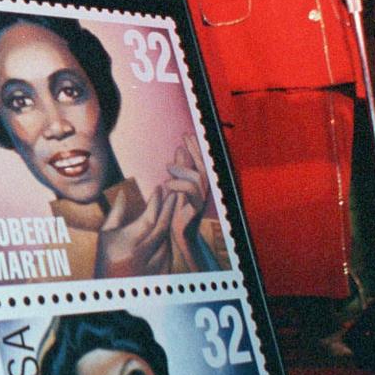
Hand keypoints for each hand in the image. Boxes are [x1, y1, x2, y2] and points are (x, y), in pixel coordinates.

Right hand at [94, 185, 174, 278]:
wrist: (111, 292)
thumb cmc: (105, 260)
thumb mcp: (105, 235)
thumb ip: (115, 213)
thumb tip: (123, 193)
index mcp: (126, 244)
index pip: (148, 218)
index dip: (156, 201)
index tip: (159, 189)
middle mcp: (141, 255)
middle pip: (162, 226)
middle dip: (169, 207)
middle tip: (173, 193)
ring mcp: (153, 266)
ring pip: (167, 239)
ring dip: (169, 223)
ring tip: (169, 209)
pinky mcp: (160, 275)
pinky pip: (169, 252)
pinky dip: (168, 240)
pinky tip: (166, 231)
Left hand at [164, 133, 209, 271]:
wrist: (179, 240)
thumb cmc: (178, 214)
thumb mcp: (178, 188)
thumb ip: (181, 171)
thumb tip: (180, 149)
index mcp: (204, 185)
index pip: (205, 162)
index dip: (198, 147)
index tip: (187, 134)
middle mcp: (209, 191)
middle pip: (207, 165)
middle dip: (195, 149)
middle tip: (184, 136)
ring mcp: (205, 201)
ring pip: (200, 177)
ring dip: (182, 169)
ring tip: (167, 167)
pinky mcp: (197, 210)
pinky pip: (191, 191)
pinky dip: (178, 184)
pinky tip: (166, 184)